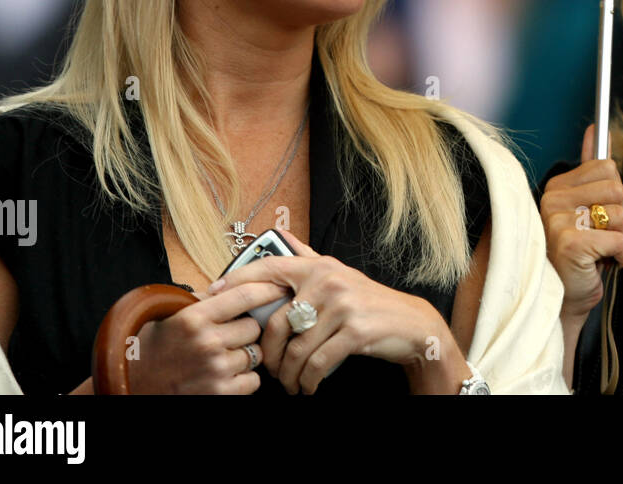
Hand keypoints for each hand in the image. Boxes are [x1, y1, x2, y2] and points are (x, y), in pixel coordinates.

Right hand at [127, 281, 289, 393]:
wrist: (134, 387)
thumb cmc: (153, 349)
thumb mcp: (172, 315)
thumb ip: (204, 299)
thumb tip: (236, 282)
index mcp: (195, 317)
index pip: (245, 295)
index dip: (268, 289)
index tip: (280, 286)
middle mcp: (207, 342)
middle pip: (254, 327)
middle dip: (246, 331)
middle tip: (229, 336)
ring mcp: (215, 369)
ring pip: (255, 354)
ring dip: (245, 355)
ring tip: (222, 357)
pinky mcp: (220, 393)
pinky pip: (253, 380)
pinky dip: (244, 379)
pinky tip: (225, 374)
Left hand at [208, 232, 465, 394]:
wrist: (411, 324)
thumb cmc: (369, 302)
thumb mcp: (339, 275)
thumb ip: (309, 261)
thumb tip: (280, 236)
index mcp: (319, 266)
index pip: (268, 268)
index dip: (236, 281)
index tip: (212, 295)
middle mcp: (329, 281)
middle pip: (278, 322)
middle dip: (268, 355)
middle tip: (269, 372)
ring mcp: (343, 305)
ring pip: (297, 348)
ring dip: (289, 375)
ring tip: (291, 384)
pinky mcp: (355, 331)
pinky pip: (318, 362)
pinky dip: (309, 380)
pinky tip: (309, 386)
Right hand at [539, 124, 622, 324]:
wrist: (564, 300)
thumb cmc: (580, 254)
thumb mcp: (586, 206)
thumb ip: (591, 168)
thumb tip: (598, 129)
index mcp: (557, 186)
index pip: (606, 167)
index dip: (613, 197)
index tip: (598, 214)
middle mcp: (552, 199)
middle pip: (617, 189)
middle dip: (620, 218)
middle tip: (600, 237)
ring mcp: (558, 220)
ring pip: (621, 215)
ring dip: (621, 239)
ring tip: (599, 252)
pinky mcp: (569, 243)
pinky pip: (620, 240)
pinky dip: (621, 256)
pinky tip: (601, 265)